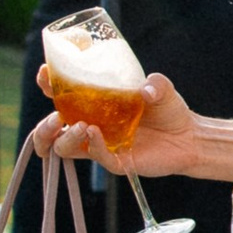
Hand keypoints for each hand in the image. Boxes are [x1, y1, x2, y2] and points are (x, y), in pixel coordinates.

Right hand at [34, 64, 198, 177]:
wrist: (188, 136)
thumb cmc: (167, 109)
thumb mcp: (161, 88)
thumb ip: (155, 84)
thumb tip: (146, 89)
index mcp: (92, 103)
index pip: (60, 95)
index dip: (47, 84)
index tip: (44, 72)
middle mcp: (90, 124)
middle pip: (51, 129)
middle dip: (45, 125)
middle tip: (57, 116)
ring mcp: (99, 144)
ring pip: (63, 148)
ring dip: (65, 137)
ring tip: (80, 126)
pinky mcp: (114, 161)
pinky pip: (95, 156)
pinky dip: (92, 145)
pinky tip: (95, 133)